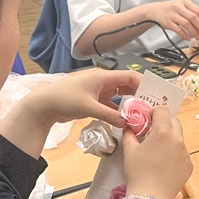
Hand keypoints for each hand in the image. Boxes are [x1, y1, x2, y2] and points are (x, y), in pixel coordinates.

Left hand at [20, 69, 141, 127]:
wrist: (44, 104)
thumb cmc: (64, 99)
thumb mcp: (88, 107)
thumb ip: (108, 114)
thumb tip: (126, 122)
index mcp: (103, 77)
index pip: (130, 77)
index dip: (144, 84)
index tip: (154, 95)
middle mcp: (104, 82)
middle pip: (127, 86)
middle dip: (140, 95)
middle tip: (151, 107)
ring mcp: (99, 92)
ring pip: (120, 96)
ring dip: (130, 104)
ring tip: (141, 115)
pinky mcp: (95, 101)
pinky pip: (112, 105)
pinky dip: (119, 111)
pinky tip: (126, 120)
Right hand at [122, 107, 191, 198]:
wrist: (150, 197)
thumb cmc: (138, 173)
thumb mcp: (129, 151)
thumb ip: (130, 134)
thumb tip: (130, 127)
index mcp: (162, 132)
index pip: (162, 110)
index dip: (154, 111)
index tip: (148, 118)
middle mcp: (177, 140)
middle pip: (174, 121)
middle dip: (164, 122)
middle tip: (153, 131)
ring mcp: (185, 153)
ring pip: (179, 138)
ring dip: (169, 138)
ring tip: (158, 150)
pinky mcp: (189, 164)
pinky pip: (182, 153)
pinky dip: (174, 153)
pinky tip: (164, 164)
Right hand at [139, 0, 198, 43]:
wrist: (155, 10)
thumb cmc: (172, 9)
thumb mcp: (182, 6)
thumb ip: (193, 13)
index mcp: (185, 2)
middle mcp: (178, 6)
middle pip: (193, 17)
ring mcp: (172, 14)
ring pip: (186, 24)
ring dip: (194, 32)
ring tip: (198, 37)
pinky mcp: (167, 22)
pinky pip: (178, 30)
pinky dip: (184, 35)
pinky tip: (188, 38)